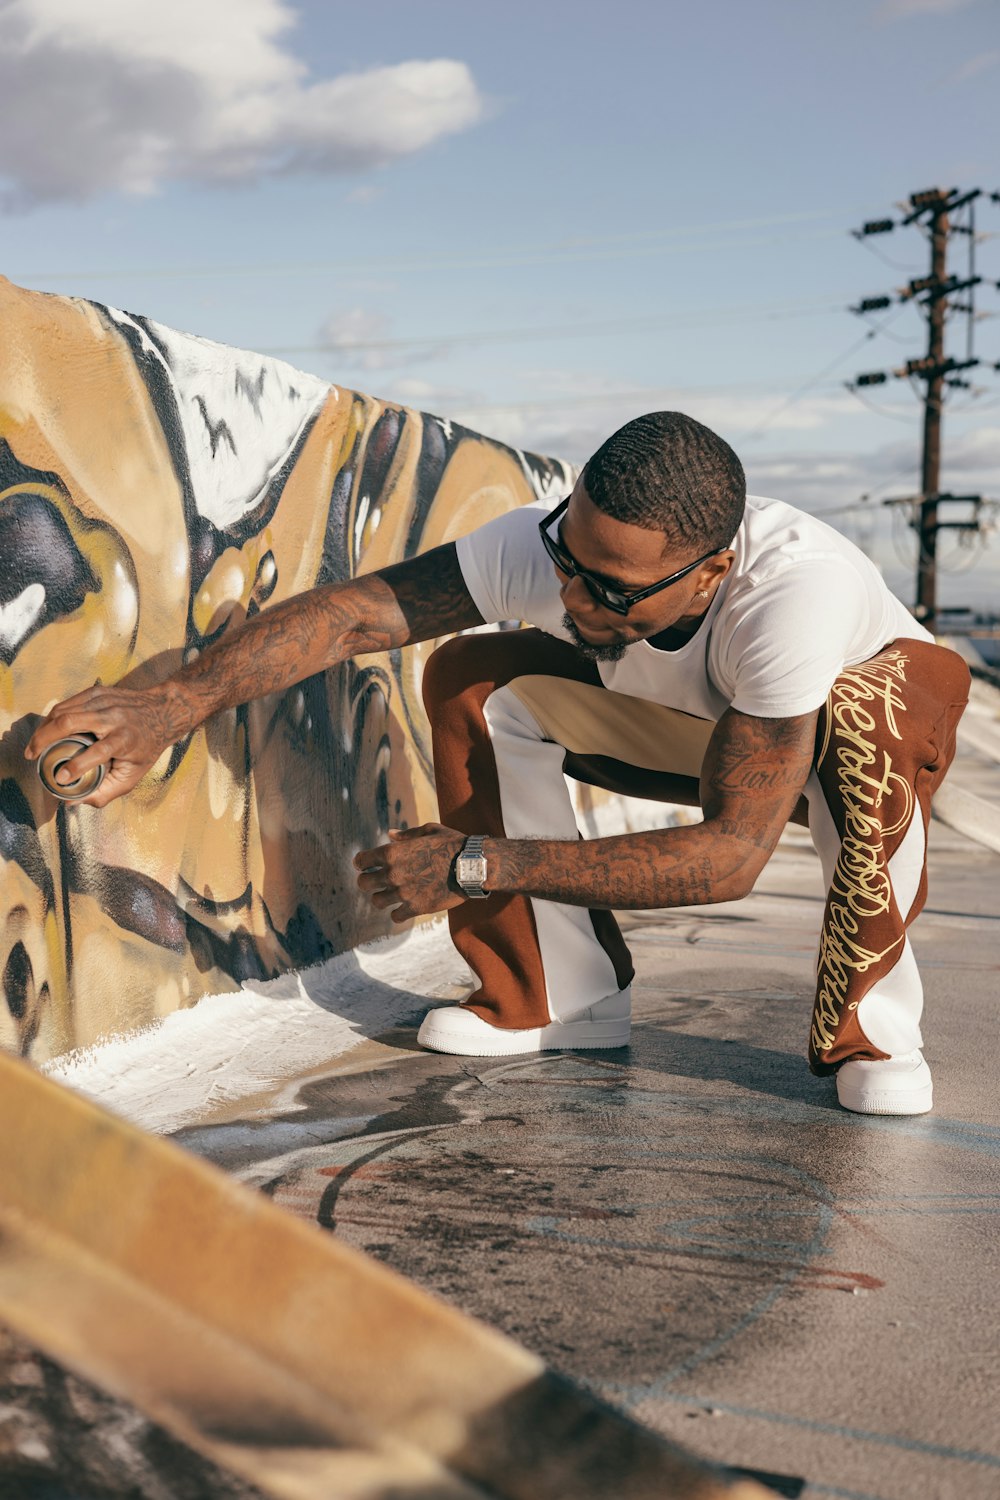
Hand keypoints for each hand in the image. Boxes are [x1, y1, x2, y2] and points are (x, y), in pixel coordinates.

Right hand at [24, 682, 175, 807]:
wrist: (163, 712)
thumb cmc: (147, 747)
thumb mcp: (134, 774)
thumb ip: (105, 792)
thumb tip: (72, 801)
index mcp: (125, 739)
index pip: (97, 752)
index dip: (77, 766)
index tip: (60, 778)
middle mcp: (113, 717)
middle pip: (70, 723)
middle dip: (44, 739)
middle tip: (31, 756)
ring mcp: (104, 701)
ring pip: (63, 711)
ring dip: (43, 728)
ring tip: (34, 745)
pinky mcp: (98, 692)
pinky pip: (67, 703)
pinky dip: (52, 717)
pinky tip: (45, 729)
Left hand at [354, 823, 469, 923]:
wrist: (472, 866)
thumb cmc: (452, 844)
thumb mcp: (429, 831)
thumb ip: (406, 835)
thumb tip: (390, 834)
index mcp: (393, 852)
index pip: (361, 860)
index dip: (361, 863)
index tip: (365, 865)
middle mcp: (393, 873)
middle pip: (364, 883)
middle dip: (367, 881)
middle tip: (375, 881)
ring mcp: (403, 893)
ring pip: (377, 901)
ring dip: (382, 898)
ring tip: (390, 895)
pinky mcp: (416, 907)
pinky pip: (395, 916)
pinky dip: (397, 913)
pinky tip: (404, 907)